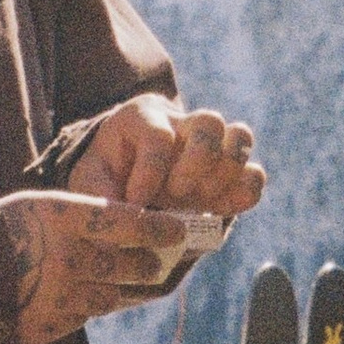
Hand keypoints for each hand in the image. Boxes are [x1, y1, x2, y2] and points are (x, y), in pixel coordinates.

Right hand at [0, 193, 196, 343]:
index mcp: (67, 218)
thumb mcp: (40, 208)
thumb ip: (84, 215)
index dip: (162, 229)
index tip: (179, 231)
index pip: (133, 223)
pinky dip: (94, 305)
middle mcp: (71, 256)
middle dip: (149, 264)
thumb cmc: (3, 232)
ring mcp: (65, 294)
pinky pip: (91, 314)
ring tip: (125, 280)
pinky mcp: (56, 323)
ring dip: (126, 288)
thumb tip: (132, 219)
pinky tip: (86, 295)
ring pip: (117, 294)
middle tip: (152, 261)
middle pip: (135, 265)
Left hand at [69, 94, 265, 223]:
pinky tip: (217, 212)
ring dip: (224, 175)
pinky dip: (243, 195)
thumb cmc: (101, 181)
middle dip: (197, 162)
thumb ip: (102, 201)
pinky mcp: (228, 174)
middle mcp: (182, 122)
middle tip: (176, 193)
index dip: (150, 172)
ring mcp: (211, 146)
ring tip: (201, 200)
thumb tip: (124, 227)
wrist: (118, 186)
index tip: (135, 203)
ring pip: (240, 137)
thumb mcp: (89, 186)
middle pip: (210, 122)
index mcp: (143, 117)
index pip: (159, 135)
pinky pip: (254, 175)